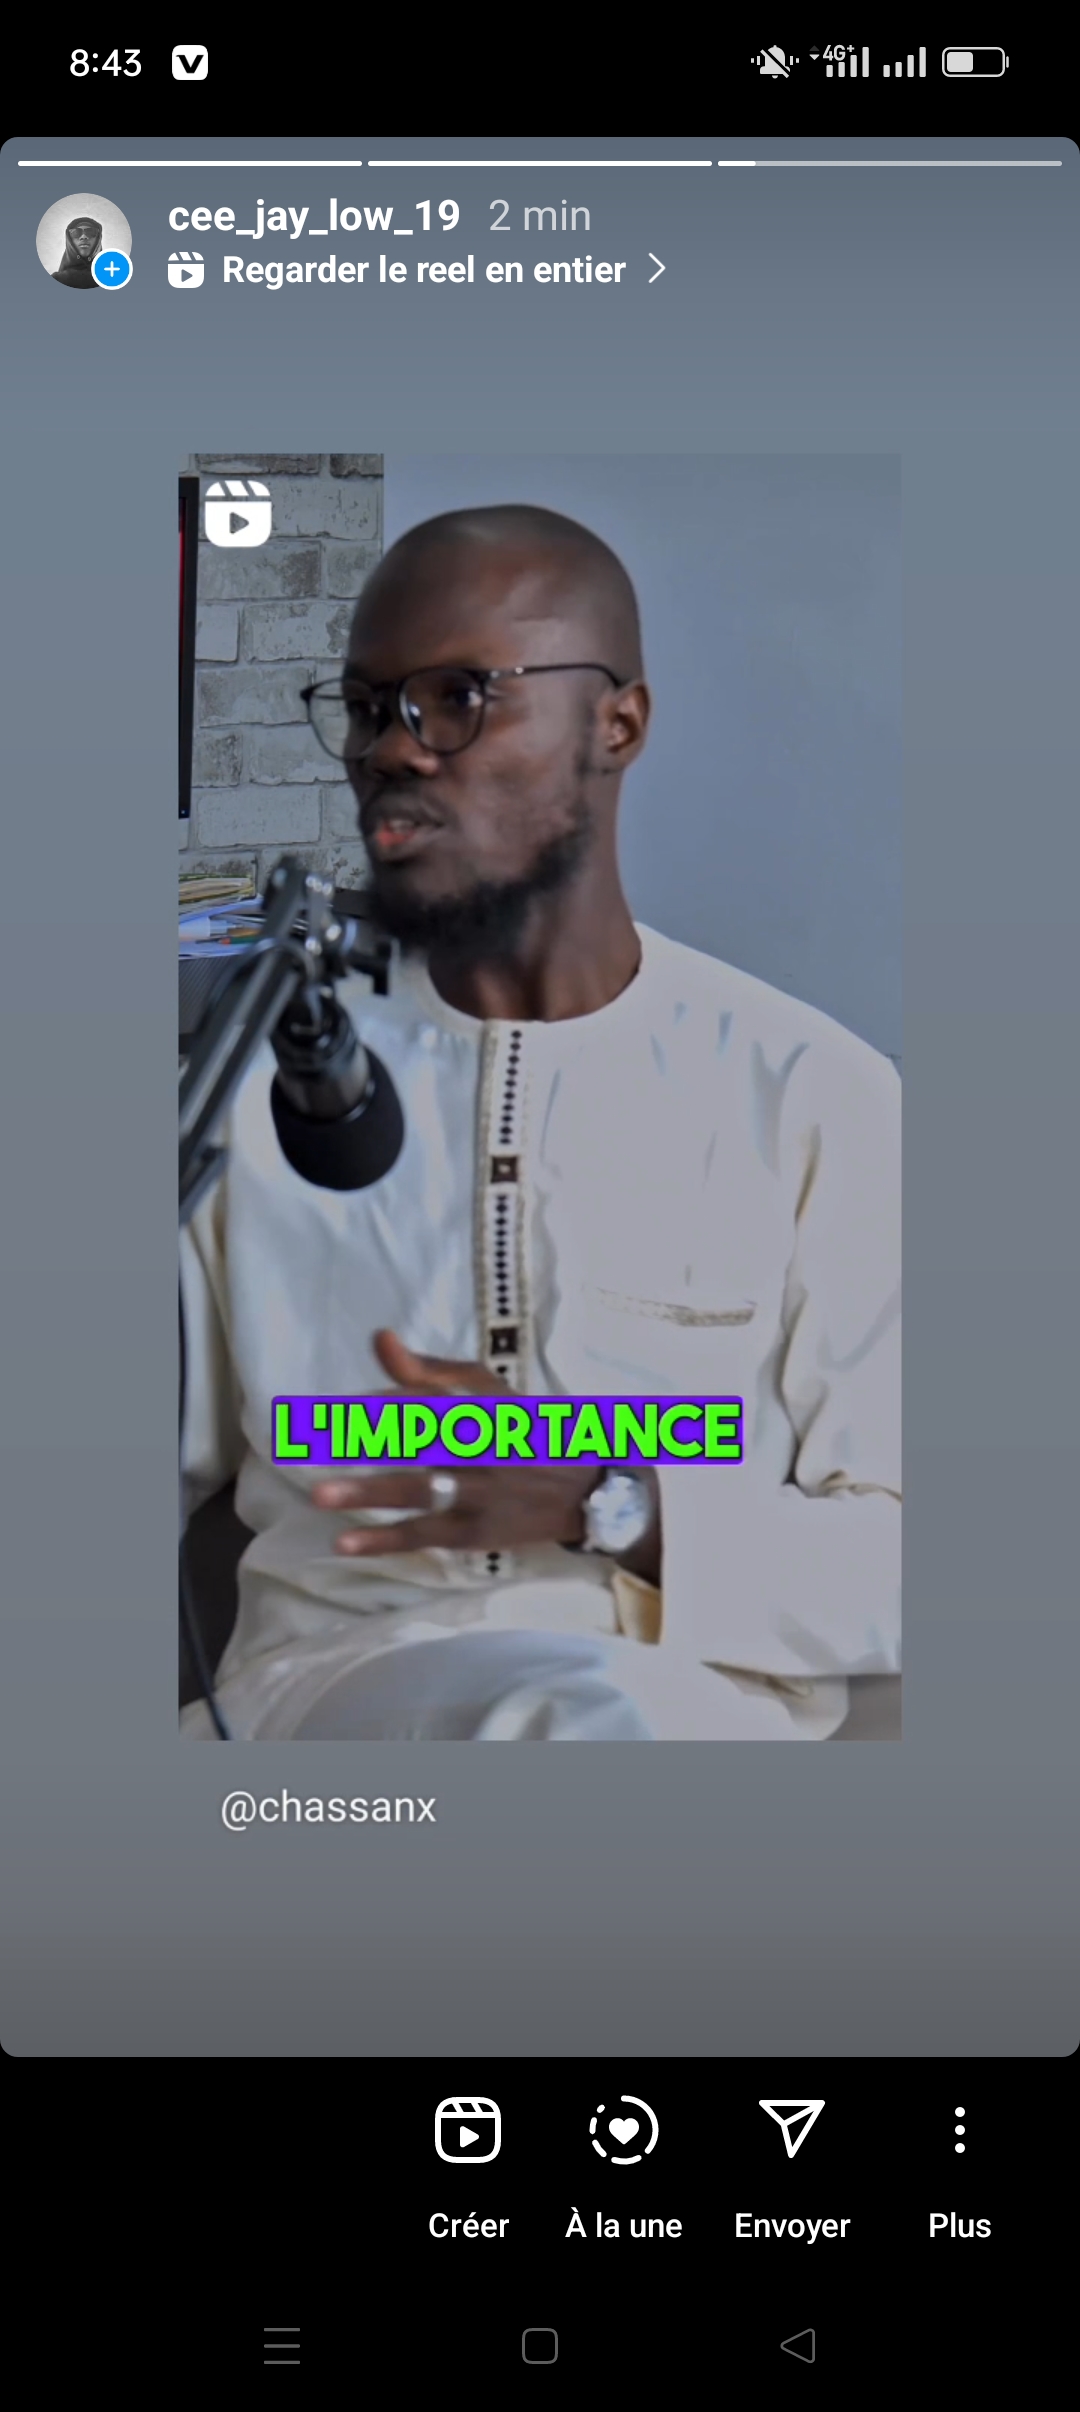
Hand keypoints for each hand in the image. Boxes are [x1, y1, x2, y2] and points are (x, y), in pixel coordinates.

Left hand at [311, 1330, 660, 1573]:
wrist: (585, 1491)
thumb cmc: (524, 1430)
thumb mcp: (491, 1391)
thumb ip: (433, 1370)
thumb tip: (380, 1339)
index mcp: (490, 1407)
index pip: (440, 1397)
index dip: (398, 1399)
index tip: (353, 1403)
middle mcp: (487, 1449)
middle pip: (427, 1441)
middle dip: (373, 1440)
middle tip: (320, 1438)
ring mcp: (481, 1494)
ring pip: (422, 1492)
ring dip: (370, 1494)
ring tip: (321, 1495)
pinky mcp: (475, 1533)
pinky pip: (425, 1535)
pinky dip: (385, 1541)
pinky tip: (344, 1542)